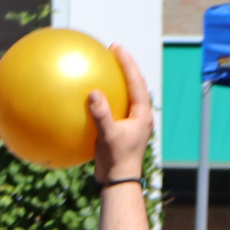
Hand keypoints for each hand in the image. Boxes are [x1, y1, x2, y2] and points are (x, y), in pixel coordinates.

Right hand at [89, 46, 152, 186]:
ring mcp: (130, 123)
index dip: (127, 63)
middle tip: (113, 52)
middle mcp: (139, 115)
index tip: (117, 48)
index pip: (136, 82)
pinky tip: (88, 100)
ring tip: (104, 69)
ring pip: (125, 96)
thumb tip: (93, 92)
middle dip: (124, 67)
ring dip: (116, 82)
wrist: (120, 181)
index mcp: (142, 113)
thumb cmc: (117, 160)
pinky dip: (103, 101)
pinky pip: (112, 109)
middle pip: (134, 85)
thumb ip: (101, 114)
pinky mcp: (120, 130)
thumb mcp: (108, 136)